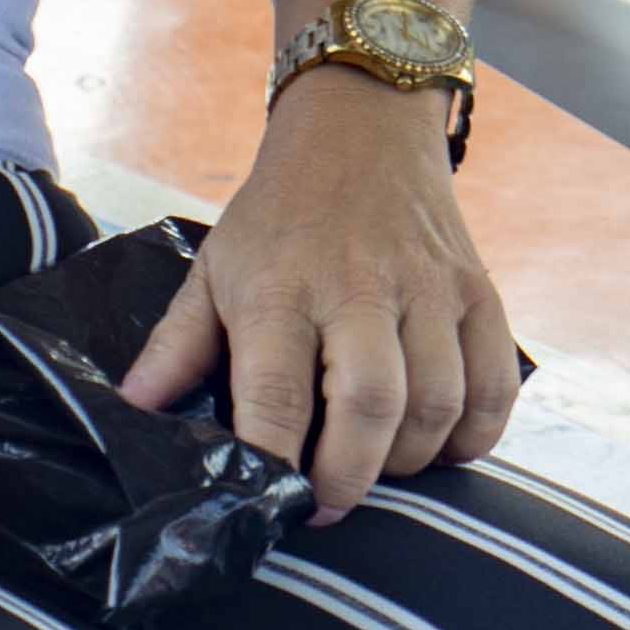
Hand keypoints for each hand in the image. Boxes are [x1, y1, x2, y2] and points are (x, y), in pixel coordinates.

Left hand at [125, 70, 520, 528]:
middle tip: (324, 503)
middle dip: (349, 478)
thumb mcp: (214, 267)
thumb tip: (132, 411)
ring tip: (376, 467)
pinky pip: (496, 384)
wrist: (364, 126)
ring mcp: (431, 289)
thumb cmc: (281, 213)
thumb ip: (177, 345)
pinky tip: (440, 442)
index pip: (278, 396)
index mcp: (283, 289)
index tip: (269, 501)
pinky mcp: (480, 290)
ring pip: (438, 403)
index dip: (275, 462)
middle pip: (371, 407)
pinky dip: (476, 433)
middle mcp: (362, 288)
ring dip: (409, 459)